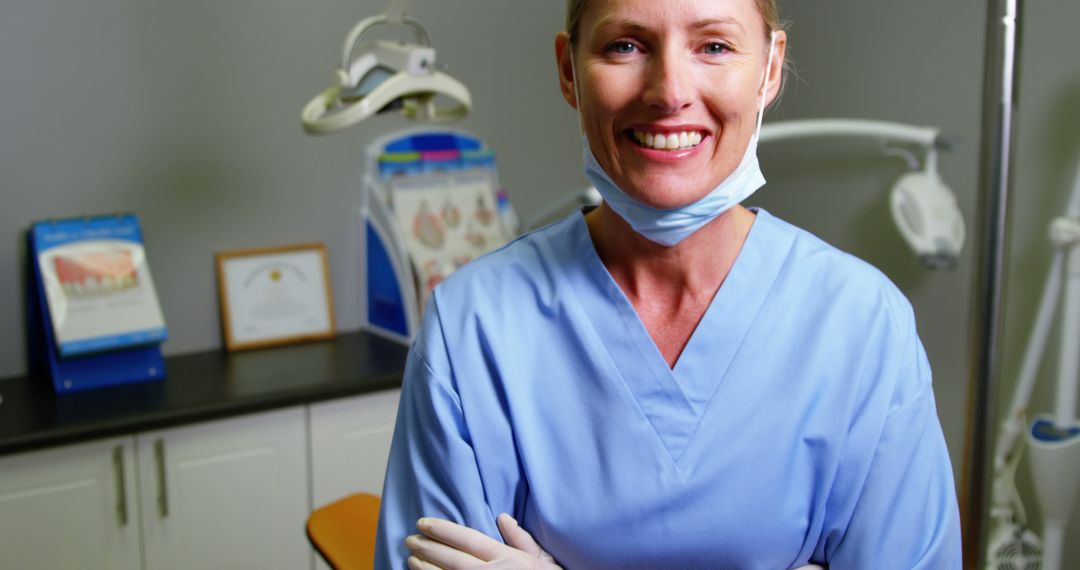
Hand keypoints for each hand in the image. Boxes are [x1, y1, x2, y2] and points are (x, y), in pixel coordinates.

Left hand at [405, 513, 561, 568]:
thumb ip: (521, 540)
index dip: (443, 530)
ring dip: (426, 569)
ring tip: (411, 560)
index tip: (423, 523)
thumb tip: (502, 518)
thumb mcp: (543, 561)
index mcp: (507, 559)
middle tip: (409, 539)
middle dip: (427, 548)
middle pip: (451, 559)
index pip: (468, 540)